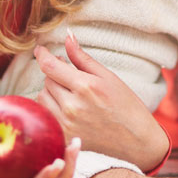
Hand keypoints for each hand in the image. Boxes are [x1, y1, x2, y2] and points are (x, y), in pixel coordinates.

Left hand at [34, 32, 168, 171]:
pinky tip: (64, 108)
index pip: (50, 66)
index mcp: (86, 87)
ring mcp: (66, 124)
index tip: (40, 50)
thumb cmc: (127, 106)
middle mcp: (73, 106)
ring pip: (42, 98)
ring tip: (68, 93)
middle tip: (70, 77)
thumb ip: (83, 58)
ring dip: (50, 92)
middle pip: (46, 81)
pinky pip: (44, 116)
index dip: (42, 55)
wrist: (137, 141)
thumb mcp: (109, 77)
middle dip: (55, 75)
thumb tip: (67, 36)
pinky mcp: (64, 138)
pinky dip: (49, 109)